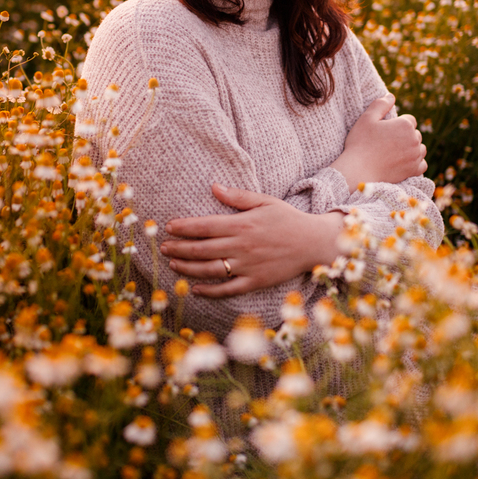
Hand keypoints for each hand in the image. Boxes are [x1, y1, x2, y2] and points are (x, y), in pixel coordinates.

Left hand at [161, 184, 343, 297]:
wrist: (314, 243)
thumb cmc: (288, 219)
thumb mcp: (265, 201)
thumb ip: (238, 196)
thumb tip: (214, 187)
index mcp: (242, 224)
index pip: (205, 226)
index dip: (185, 227)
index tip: (169, 227)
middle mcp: (241, 246)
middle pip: (203, 249)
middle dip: (180, 248)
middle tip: (163, 247)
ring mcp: (248, 266)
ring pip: (211, 270)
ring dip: (189, 268)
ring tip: (173, 264)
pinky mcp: (255, 281)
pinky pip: (228, 289)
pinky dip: (211, 291)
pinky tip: (196, 288)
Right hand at [331, 93, 426, 191]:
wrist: (359, 170)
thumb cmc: (361, 142)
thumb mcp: (366, 118)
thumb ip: (380, 104)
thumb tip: (391, 96)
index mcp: (405, 125)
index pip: (409, 120)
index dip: (398, 123)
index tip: (386, 130)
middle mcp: (414, 140)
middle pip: (415, 134)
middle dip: (405, 136)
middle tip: (388, 142)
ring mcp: (415, 156)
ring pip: (420, 148)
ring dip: (412, 148)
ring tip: (396, 151)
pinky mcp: (413, 170)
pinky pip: (422, 164)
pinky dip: (416, 163)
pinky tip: (406, 162)